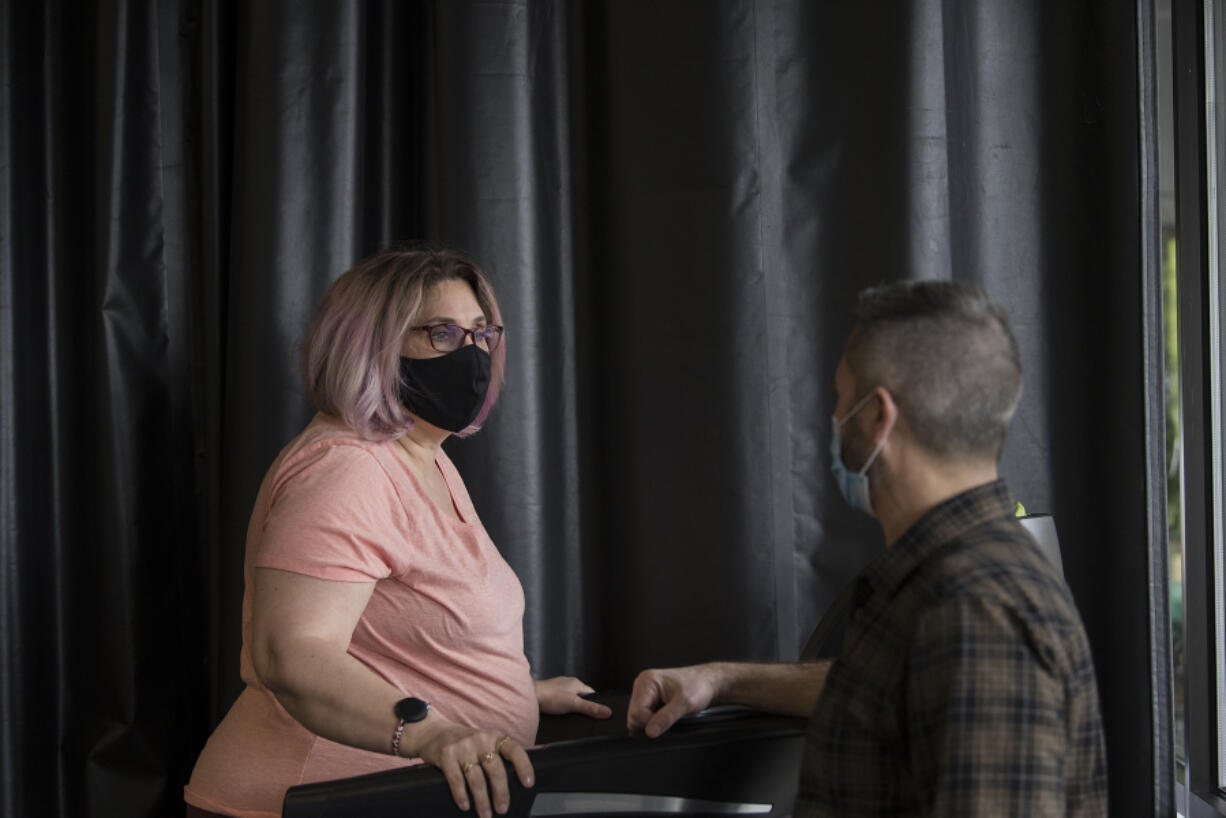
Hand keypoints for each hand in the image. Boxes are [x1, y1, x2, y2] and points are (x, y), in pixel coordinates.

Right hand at [410, 714, 532, 817]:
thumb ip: (497, 757)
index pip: (514, 750)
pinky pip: (456, 779)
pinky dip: (462, 795)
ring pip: (476, 778)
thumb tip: (515, 784)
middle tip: (502, 809)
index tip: (528, 783)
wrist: (434, 732)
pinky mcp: (446, 754)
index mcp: (495, 737)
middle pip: (495, 769)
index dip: (524, 766)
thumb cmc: (466, 744)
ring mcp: (463, 747)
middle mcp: (480, 739)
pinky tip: (465, 805)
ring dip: (482, 800)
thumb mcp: (484, 743)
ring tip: (485, 814)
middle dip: (501, 792)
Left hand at [535, 676, 612, 718]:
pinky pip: (560, 700)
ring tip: (571, 716)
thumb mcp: (574, 704)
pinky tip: (559, 713)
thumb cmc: (549, 696)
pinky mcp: (549, 693)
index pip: (591, 693)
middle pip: (581, 696)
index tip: (598, 712)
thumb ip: (590, 708)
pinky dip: (561, 706)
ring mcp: (558, 687)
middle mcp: (567, 683)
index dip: (595, 703)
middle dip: (583, 705)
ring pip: (570, 698)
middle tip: (584, 716)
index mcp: (576, 683)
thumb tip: (607, 712)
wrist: (529, 696)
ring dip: (571, 706)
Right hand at [627, 664, 720, 737]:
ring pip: (638, 718)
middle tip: (669, 718)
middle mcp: (642, 685)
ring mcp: (645, 692)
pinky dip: (654, 721)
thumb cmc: (699, 686)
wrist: (707, 681)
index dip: (650, 723)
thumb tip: (650, 732)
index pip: (636, 712)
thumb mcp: (685, 703)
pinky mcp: (649, 699)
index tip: (666, 723)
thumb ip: (666, 717)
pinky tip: (666, 716)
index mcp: (647, 681)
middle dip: (650, 723)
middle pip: (634, 716)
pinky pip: (644, 716)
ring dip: (652, 722)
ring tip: (669, 715)